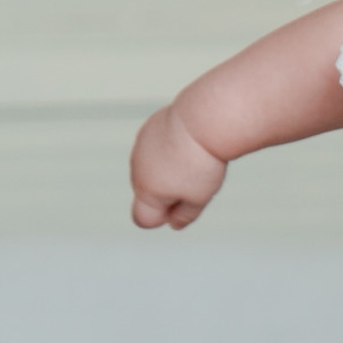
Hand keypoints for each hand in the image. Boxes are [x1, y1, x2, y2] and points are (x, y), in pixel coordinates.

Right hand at [130, 104, 227, 228]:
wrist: (204, 118)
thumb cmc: (204, 160)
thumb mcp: (199, 197)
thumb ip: (184, 215)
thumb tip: (174, 224)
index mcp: (146, 191)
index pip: (143, 219)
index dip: (163, 218)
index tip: (184, 205)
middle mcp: (137, 169)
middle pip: (150, 192)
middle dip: (169, 191)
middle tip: (196, 177)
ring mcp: (140, 147)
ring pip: (153, 168)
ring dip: (169, 168)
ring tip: (193, 157)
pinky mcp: (149, 128)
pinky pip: (157, 147)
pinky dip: (170, 147)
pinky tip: (188, 140)